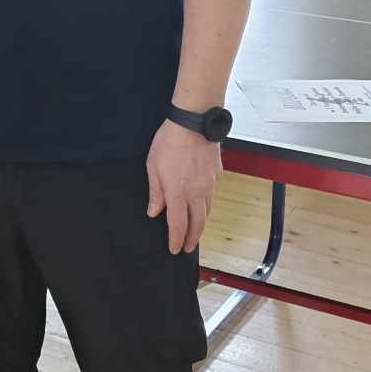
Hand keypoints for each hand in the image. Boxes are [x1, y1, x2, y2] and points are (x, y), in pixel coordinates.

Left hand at [145, 118, 221, 255]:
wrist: (194, 122)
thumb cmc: (169, 141)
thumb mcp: (153, 166)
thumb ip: (156, 192)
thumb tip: (155, 211)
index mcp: (178, 193)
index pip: (178, 225)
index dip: (176, 240)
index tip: (174, 249)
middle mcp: (197, 192)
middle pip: (198, 224)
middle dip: (192, 238)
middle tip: (187, 247)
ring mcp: (210, 184)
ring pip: (208, 211)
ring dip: (201, 223)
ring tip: (195, 229)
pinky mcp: (217, 173)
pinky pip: (212, 194)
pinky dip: (207, 203)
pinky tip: (202, 201)